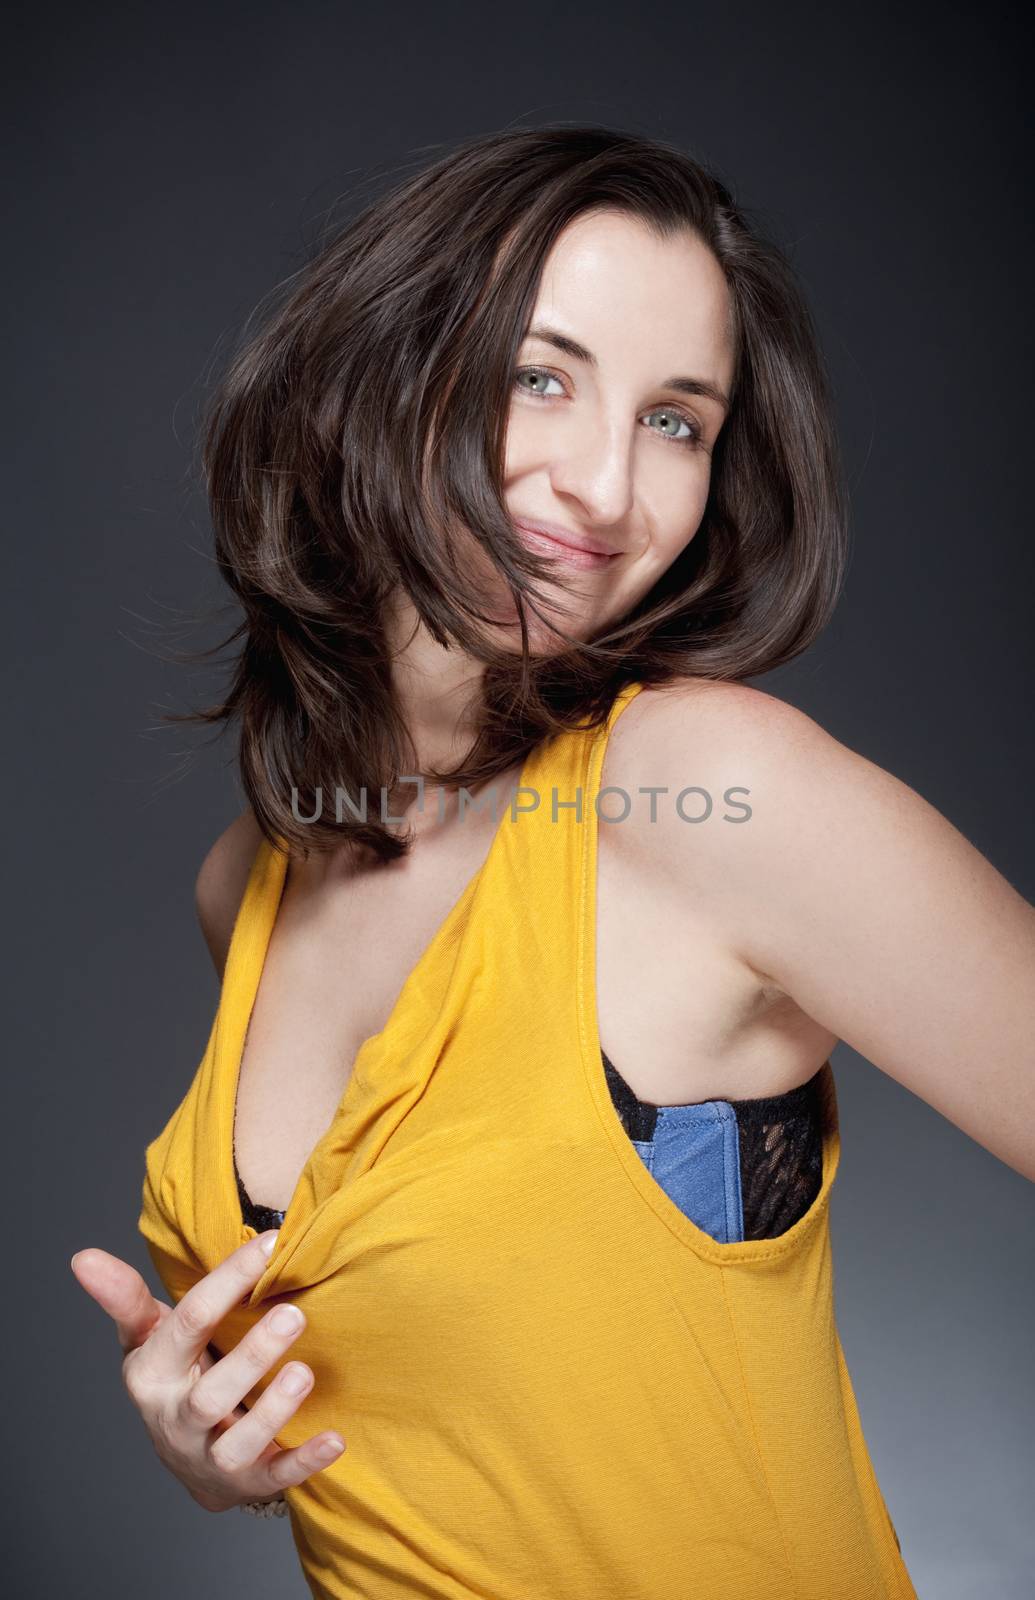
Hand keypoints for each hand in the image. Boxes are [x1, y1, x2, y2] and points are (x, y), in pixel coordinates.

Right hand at [70, 1233, 345, 1511]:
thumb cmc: (174, 1379)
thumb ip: (125, 1298)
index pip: (188, 1324)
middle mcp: (179, 1421)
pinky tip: (336, 1438)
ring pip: (238, 1442)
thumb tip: (82, 1257)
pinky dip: (305, 1461)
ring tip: (305, 1372)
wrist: (189, 1462)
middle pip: (210, 1394)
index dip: (227, 1282)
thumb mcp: (146, 1339)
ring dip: (274, 1410)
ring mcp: (213, 1456)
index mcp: (154, 1376)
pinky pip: (277, 1477)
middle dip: (252, 1355)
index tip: (269, 1242)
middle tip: (294, 1313)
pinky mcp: (251, 1482)